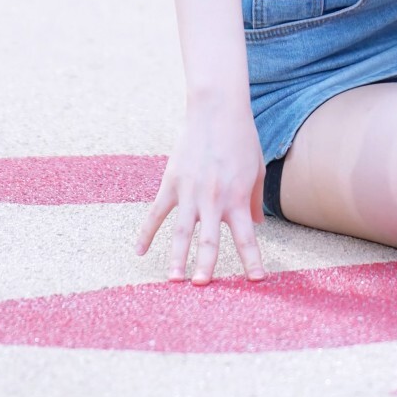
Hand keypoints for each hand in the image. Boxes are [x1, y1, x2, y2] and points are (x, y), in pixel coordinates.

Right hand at [136, 91, 265, 284]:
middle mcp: (213, 199)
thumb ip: (255, 200)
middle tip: (202, 286)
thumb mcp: (256, 170)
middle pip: (209, 240)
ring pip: (181, 231)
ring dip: (177, 256)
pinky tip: (139, 252)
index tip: (257, 281)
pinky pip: (156, 212)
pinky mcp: (171, 182)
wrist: (217, 111)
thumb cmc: (242, 139)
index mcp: (237, 198)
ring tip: (174, 280)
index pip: (246, 237)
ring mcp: (189, 192)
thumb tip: (255, 224)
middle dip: (206, 266)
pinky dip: (146, 232)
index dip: (252, 260)